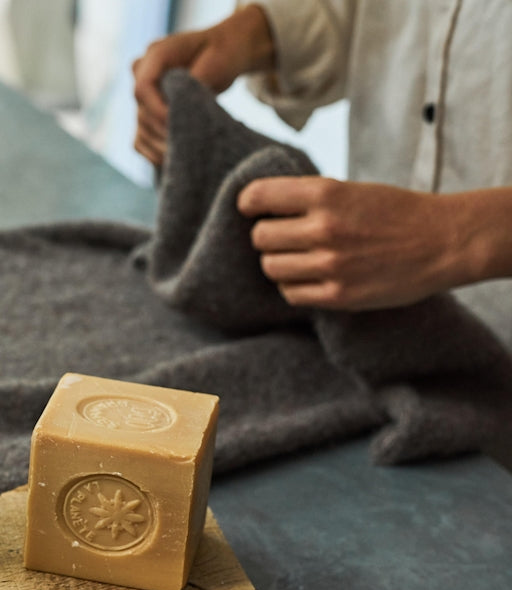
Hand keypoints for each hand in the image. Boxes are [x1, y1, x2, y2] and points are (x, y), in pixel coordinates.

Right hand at [132, 4, 274, 165]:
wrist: (224, 52)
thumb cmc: (223, 52)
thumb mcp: (215, 63)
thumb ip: (194, 85)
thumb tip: (180, 114)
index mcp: (156, 53)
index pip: (142, 88)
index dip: (157, 111)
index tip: (179, 124)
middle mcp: (143, 73)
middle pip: (141, 112)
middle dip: (163, 132)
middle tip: (189, 146)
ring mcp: (144, 95)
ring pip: (141, 129)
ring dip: (160, 146)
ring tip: (186, 156)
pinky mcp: (148, 112)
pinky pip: (141, 139)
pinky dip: (154, 152)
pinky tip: (173, 160)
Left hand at [237, 177, 470, 310]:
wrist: (445, 242)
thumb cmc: (396, 212)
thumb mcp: (352, 190)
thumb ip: (310, 199)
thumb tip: (261, 208)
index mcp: (326, 194)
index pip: (258, 197)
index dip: (249, 203)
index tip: (251, 208)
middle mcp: (324, 228)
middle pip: (260, 237)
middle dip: (267, 236)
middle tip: (285, 236)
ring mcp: (330, 264)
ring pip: (270, 267)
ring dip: (278, 262)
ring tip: (299, 258)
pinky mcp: (338, 295)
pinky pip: (290, 294)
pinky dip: (294, 286)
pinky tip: (310, 277)